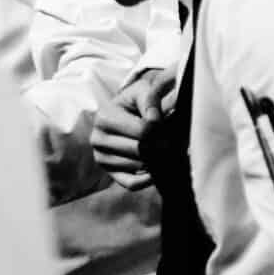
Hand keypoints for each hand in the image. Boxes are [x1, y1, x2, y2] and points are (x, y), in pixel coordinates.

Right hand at [93, 69, 175, 189]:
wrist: (123, 113)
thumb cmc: (135, 101)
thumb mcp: (142, 91)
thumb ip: (150, 101)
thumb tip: (154, 122)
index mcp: (104, 118)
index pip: (142, 131)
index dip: (160, 130)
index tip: (169, 127)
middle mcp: (98, 140)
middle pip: (140, 150)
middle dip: (161, 146)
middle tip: (175, 143)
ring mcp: (102, 159)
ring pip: (137, 166)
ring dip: (156, 161)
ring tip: (168, 150)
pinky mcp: (110, 174)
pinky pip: (132, 184)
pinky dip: (148, 179)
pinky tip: (156, 168)